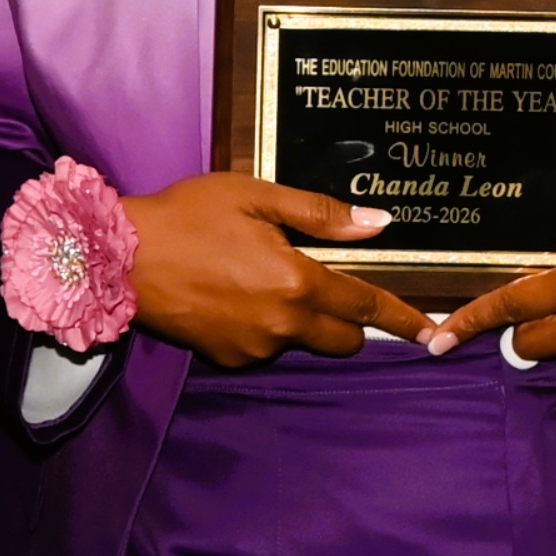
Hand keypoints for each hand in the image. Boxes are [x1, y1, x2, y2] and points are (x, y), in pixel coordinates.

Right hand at [118, 173, 432, 367]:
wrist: (122, 257)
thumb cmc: (190, 214)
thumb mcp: (256, 196)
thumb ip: (320, 213)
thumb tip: (378, 223)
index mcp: (296, 281)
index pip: (365, 305)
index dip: (402, 318)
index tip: (432, 332)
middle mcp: (282, 324)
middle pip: (341, 338)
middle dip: (347, 321)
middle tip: (323, 283)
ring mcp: (254, 347)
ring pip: (300, 340)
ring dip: (298, 319)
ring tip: (257, 277)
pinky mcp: (227, 359)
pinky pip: (264, 346)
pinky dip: (263, 327)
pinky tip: (233, 296)